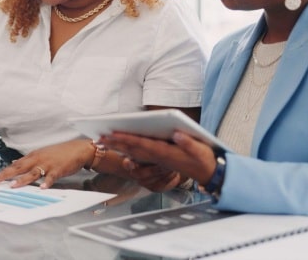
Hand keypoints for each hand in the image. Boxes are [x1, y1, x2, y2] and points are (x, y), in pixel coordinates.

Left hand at [0, 139, 93, 188]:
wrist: (77, 149)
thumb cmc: (59, 153)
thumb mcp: (41, 154)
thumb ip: (29, 161)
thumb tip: (16, 164)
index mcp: (33, 156)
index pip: (15, 164)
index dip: (4, 170)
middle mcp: (38, 159)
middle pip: (19, 167)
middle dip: (6, 174)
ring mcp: (48, 164)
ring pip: (33, 172)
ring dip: (23, 179)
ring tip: (13, 185)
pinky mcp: (58, 169)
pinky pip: (51, 177)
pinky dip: (47, 182)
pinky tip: (43, 188)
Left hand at [101, 131, 216, 185]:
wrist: (208, 173)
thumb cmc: (203, 159)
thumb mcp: (200, 149)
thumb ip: (188, 142)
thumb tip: (177, 134)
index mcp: (165, 152)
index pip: (142, 144)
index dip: (126, 138)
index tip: (112, 134)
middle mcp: (158, 157)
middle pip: (133, 149)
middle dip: (116, 143)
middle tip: (99, 137)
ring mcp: (157, 160)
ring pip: (134, 153)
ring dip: (118, 147)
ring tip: (103, 141)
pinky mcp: (159, 160)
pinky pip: (139, 156)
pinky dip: (127, 152)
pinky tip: (119, 148)